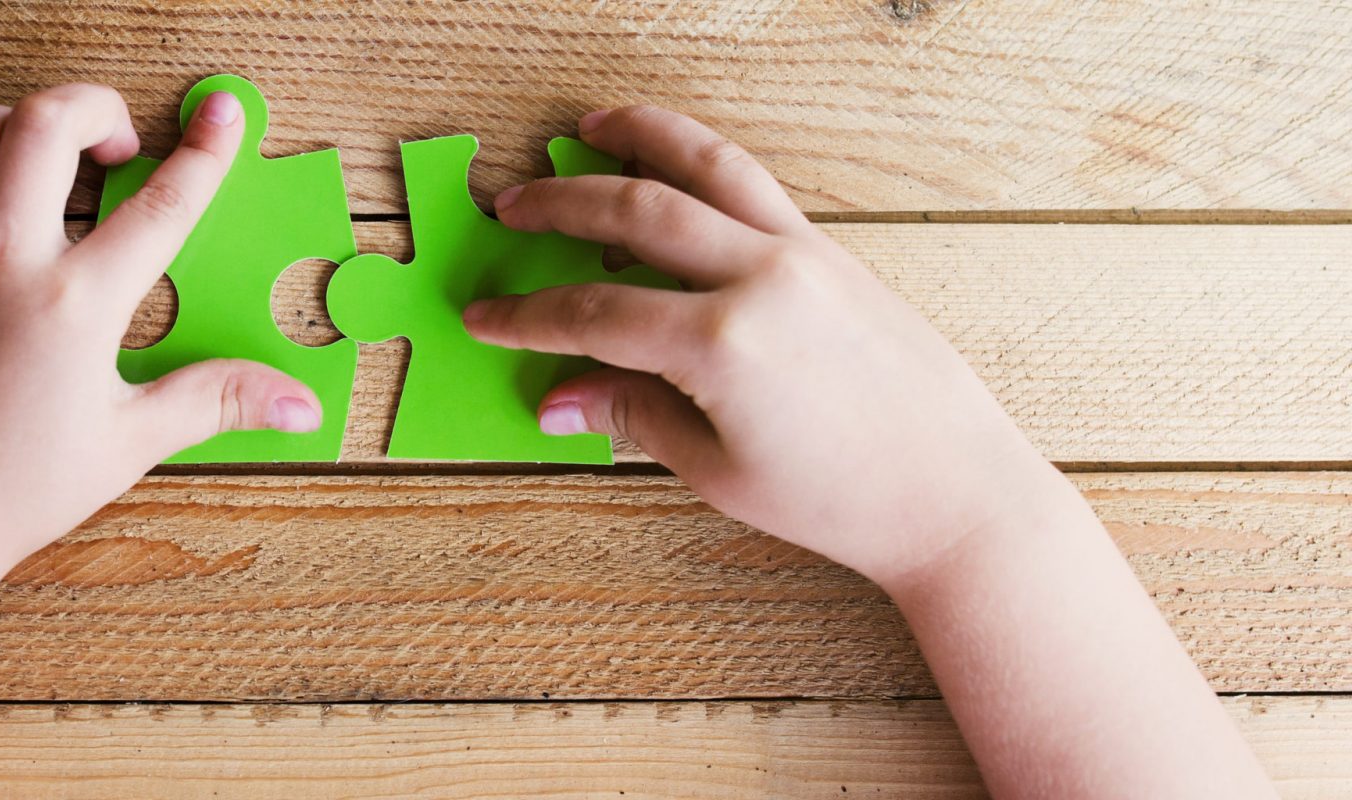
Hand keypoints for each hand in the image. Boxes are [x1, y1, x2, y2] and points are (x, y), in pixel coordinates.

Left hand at [0, 84, 320, 587]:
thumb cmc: (6, 495)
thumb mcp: (126, 445)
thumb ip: (215, 401)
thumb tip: (299, 404)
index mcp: (74, 308)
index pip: (160, 205)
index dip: (204, 151)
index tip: (222, 115)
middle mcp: (2, 265)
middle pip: (50, 124)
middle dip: (97, 107)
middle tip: (117, 140)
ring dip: (15, 121)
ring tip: (42, 153)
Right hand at [464, 105, 1063, 586]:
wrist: (956, 494)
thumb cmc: (846, 499)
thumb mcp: (717, 469)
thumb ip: (632, 414)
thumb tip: (559, 396)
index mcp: (724, 342)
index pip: (594, 310)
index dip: (527, 315)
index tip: (484, 314)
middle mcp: (762, 278)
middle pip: (634, 210)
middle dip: (559, 204)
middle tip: (511, 206)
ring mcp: (804, 254)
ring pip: (706, 165)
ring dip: (640, 137)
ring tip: (592, 125)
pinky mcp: (834, 252)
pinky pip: (753, 185)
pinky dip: (702, 161)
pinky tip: (672, 166)